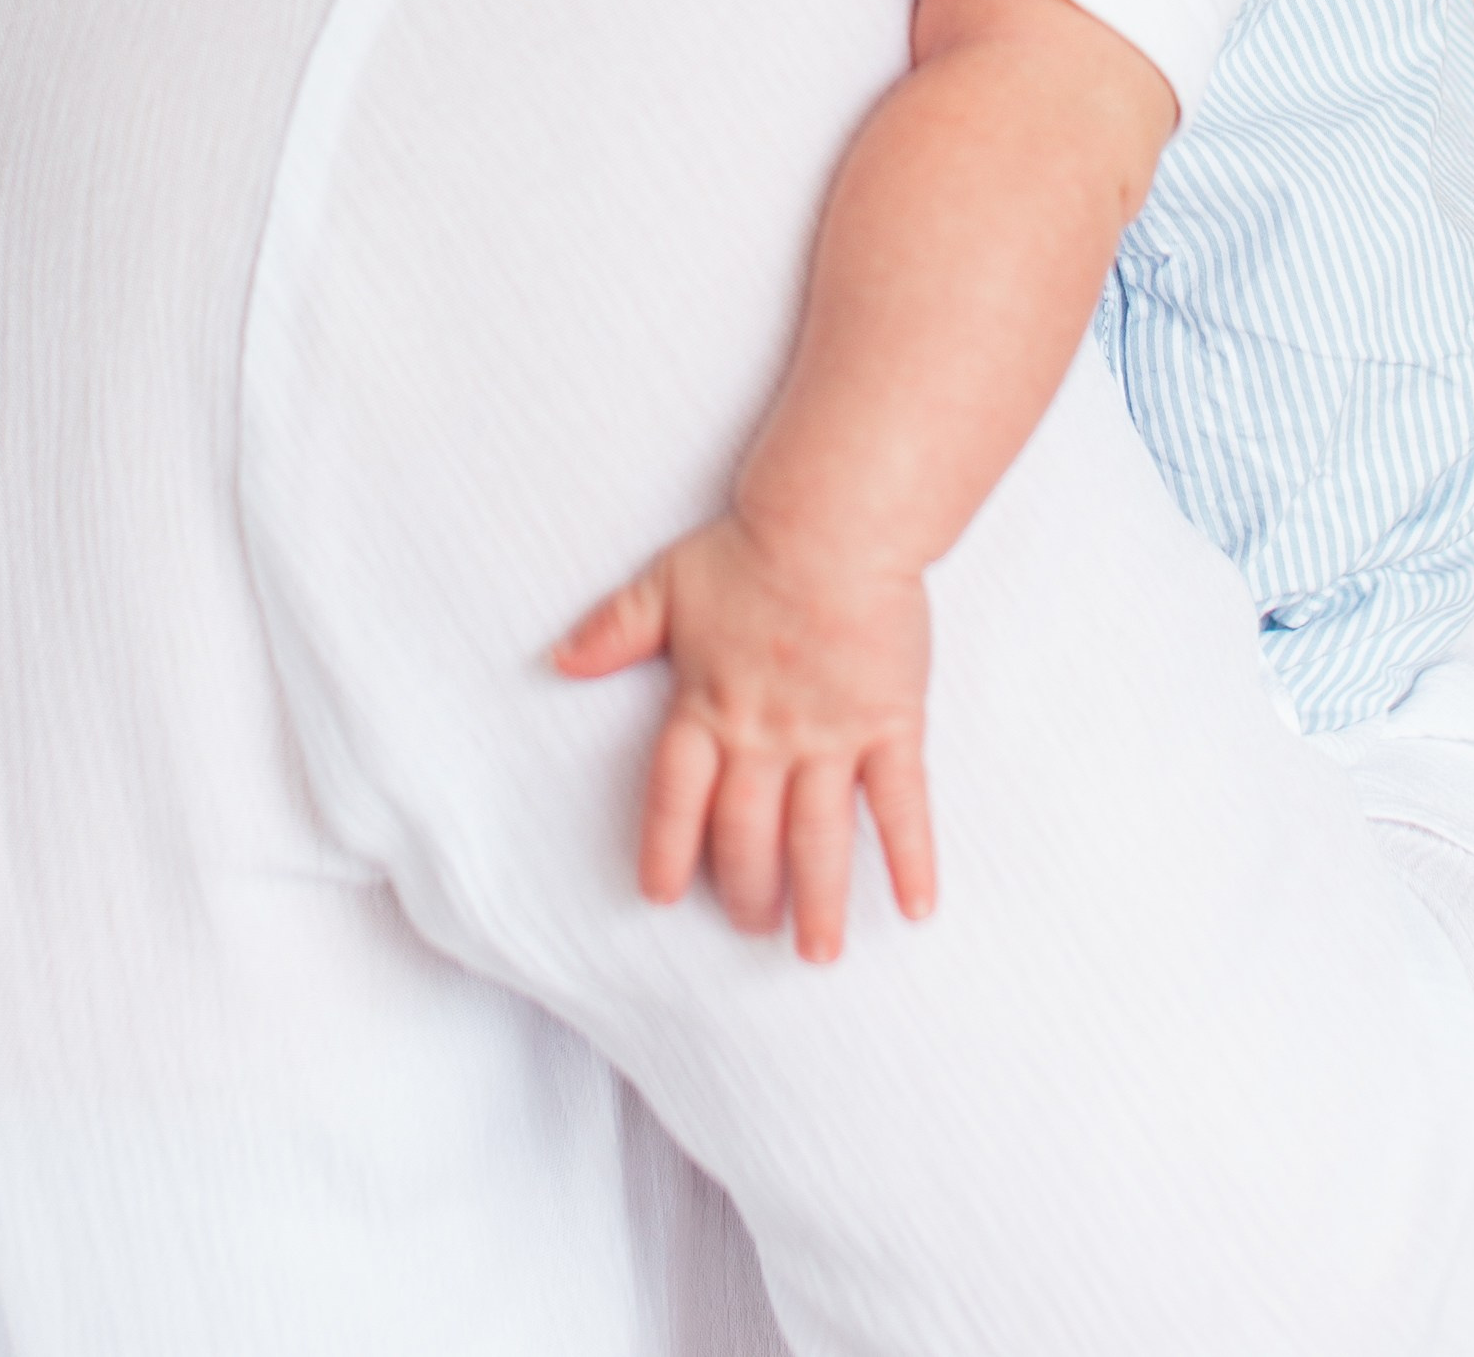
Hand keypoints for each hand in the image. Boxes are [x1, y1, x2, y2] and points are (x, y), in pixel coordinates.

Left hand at [555, 514, 935, 960]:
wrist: (832, 522)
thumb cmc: (750, 548)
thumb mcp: (665, 584)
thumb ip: (613, 630)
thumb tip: (557, 659)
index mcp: (706, 705)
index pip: (677, 798)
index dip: (668, 849)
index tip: (661, 895)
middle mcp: (764, 735)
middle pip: (748, 834)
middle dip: (747, 891)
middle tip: (753, 927)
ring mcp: (829, 736)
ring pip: (819, 838)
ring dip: (819, 901)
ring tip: (818, 952)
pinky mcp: (889, 725)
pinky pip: (901, 804)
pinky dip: (911, 857)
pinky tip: (916, 906)